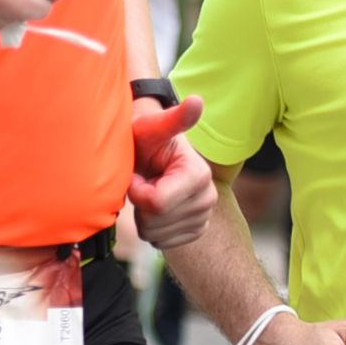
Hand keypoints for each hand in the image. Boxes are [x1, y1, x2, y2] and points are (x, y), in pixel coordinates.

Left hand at [126, 96, 215, 249]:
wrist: (149, 155)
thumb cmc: (145, 139)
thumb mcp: (151, 128)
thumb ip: (173, 119)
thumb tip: (195, 101)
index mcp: (199, 174)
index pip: (157, 203)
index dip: (137, 191)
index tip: (137, 174)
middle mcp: (208, 197)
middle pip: (155, 222)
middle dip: (139, 204)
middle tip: (143, 182)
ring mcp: (203, 216)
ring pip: (156, 235)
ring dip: (143, 217)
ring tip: (149, 192)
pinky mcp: (195, 230)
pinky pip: (162, 243)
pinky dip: (151, 229)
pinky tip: (153, 208)